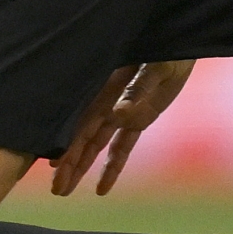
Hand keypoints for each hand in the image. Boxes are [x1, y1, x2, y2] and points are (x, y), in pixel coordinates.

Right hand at [48, 60, 195, 196]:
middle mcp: (108, 103)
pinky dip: (113, 166)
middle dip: (69, 163)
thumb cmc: (165, 49)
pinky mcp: (139, 119)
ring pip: (97, 145)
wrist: (180, 42)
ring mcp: (122, 112)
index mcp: (106, 89)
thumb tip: (118, 112)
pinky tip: (101, 188)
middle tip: (57, 190)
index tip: (52, 166)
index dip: (67, 144)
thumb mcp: (155, 66)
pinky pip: (123, 146)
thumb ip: (137, 89)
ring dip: (83, 167)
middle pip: (83, 138)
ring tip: (65, 191)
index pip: (81, 122)